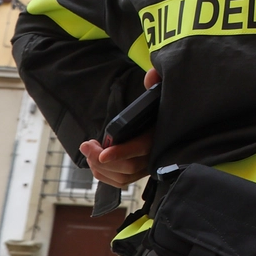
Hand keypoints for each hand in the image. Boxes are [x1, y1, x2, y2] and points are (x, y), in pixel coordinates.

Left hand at [79, 68, 158, 189]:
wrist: (168, 125)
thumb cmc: (159, 109)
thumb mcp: (159, 94)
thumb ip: (156, 82)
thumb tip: (151, 74)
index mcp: (158, 136)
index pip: (140, 148)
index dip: (121, 153)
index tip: (103, 153)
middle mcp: (154, 155)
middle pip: (127, 166)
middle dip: (101, 158)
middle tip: (86, 145)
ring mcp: (147, 168)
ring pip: (121, 177)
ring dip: (100, 167)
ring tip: (89, 150)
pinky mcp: (139, 174)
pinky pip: (120, 182)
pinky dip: (104, 175)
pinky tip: (96, 161)